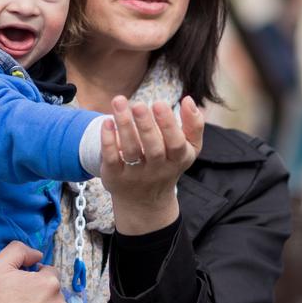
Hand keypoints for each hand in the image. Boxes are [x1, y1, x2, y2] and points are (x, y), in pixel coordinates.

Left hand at [101, 95, 204, 234]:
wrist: (145, 202)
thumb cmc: (168, 164)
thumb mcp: (188, 149)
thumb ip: (194, 125)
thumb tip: (188, 100)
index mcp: (177, 159)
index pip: (175, 144)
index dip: (168, 125)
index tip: (159, 103)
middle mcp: (157, 169)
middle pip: (153, 148)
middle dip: (146, 125)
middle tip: (138, 105)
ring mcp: (135, 174)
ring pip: (130, 150)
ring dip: (124, 125)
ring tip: (119, 102)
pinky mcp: (115, 177)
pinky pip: (111, 158)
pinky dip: (108, 141)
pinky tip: (107, 122)